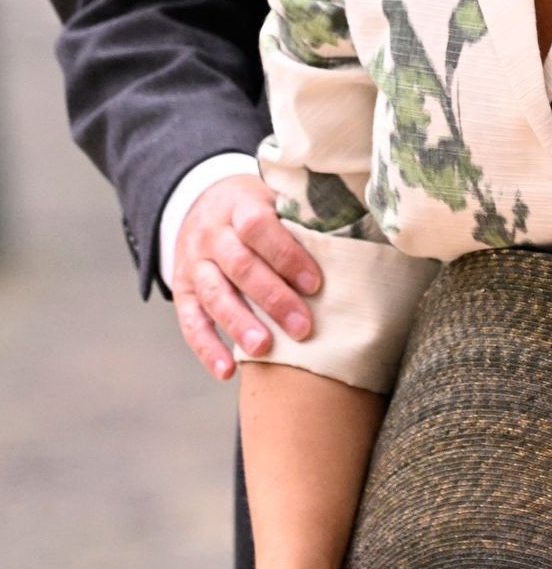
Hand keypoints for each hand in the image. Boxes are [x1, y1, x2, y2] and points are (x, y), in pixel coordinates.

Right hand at [174, 174, 320, 379]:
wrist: (201, 202)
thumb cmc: (257, 206)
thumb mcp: (275, 197)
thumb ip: (302, 218)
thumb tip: (352, 241)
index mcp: (239, 205)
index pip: (259, 227)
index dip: (287, 255)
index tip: (315, 283)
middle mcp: (211, 235)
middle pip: (239, 266)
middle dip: (273, 298)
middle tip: (303, 327)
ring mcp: (193, 264)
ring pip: (213, 295)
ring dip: (239, 324)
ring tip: (264, 349)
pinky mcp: (182, 290)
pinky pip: (190, 322)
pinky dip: (207, 349)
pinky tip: (227, 372)